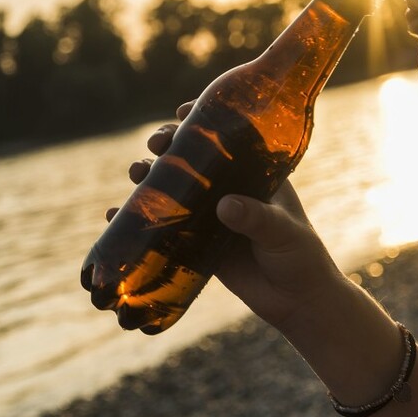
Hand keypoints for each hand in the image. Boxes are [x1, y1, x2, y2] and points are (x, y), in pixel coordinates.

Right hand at [115, 101, 343, 330]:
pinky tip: (117, 215)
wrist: (297, 303)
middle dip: (169, 147)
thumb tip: (224, 206)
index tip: (182, 113)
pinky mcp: (198, 245)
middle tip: (155, 144)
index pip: (227, 138)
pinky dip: (141, 219)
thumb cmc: (301, 258)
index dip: (203, 120)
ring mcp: (212, 218)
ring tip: (136, 173)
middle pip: (193, 160)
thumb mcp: (283, 232)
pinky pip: (164, 228)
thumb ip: (256, 218)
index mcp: (256, 176)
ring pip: (174, 190)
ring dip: (150, 177)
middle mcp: (230, 191)